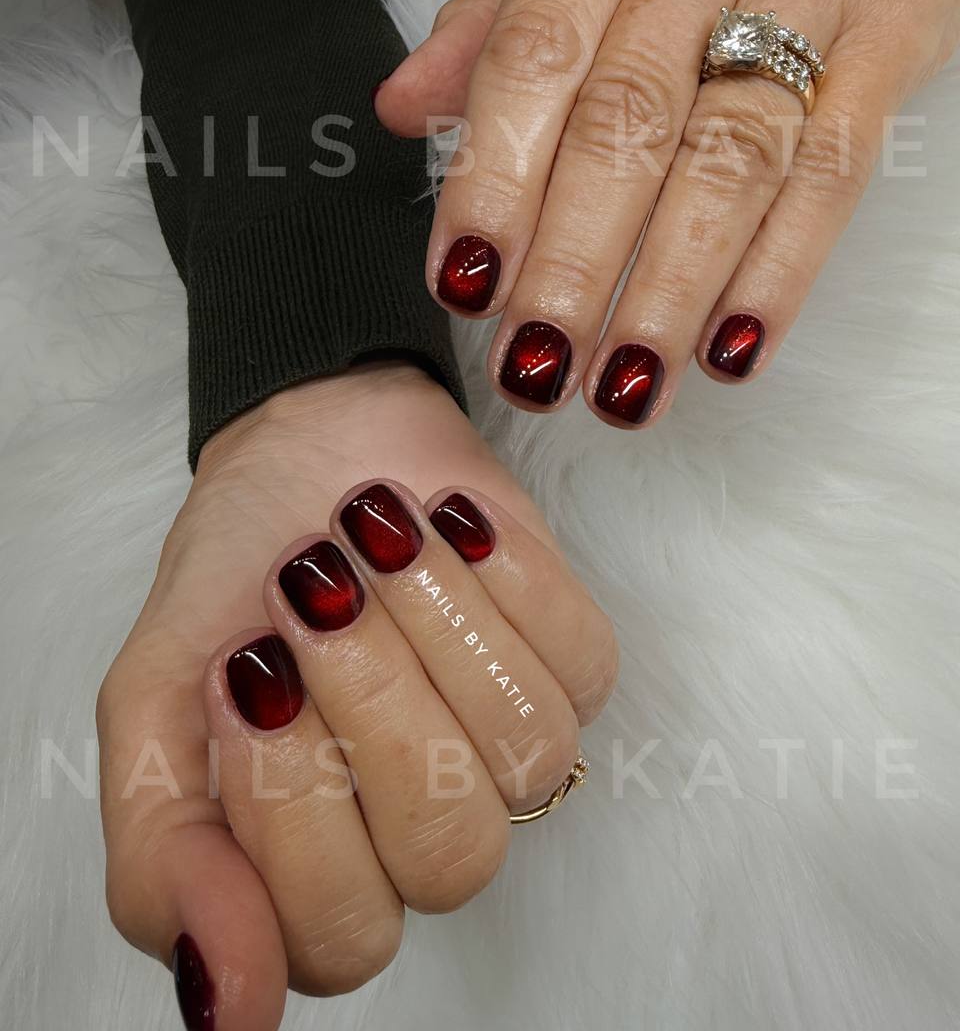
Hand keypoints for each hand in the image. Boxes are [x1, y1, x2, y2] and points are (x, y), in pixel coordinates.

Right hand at [95, 366, 615, 1028]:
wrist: (305, 453)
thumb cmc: (233, 582)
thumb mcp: (151, 711)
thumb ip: (164, 861)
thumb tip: (230, 1011)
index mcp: (318, 868)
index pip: (340, 933)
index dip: (294, 801)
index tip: (243, 667)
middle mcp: (424, 828)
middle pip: (449, 851)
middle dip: (373, 698)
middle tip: (311, 591)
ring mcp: (509, 750)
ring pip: (526, 753)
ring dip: (435, 619)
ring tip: (372, 533)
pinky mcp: (574, 663)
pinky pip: (579, 658)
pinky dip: (505, 574)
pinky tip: (445, 522)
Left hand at [376, 0, 959, 423]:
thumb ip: (495, 35)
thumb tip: (402, 112)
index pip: (534, 55)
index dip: (495, 179)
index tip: (468, 283)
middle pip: (627, 122)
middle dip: (574, 262)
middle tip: (539, 361)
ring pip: (728, 162)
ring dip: (667, 292)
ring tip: (624, 383)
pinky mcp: (895, 33)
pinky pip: (830, 177)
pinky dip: (773, 276)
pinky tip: (727, 347)